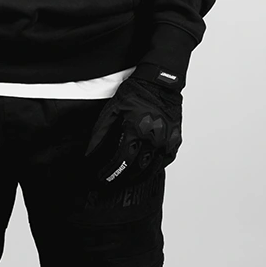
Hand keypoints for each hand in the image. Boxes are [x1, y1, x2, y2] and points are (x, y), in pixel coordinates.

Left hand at [83, 73, 182, 188]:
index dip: (111, 172)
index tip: (102, 178)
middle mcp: (154, 136)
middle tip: (111, 184)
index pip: (122, 160)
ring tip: (126, 182)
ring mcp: (167, 140)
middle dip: (122, 179)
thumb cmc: (136, 93)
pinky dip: (153, 169)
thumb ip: (100, 133)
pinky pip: (164, 162)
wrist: (160, 82)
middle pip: (137, 168)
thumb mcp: (112, 110)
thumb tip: (90, 153)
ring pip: (152, 169)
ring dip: (137, 178)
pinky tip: (143, 172)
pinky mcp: (175, 140)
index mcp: (137, 129)